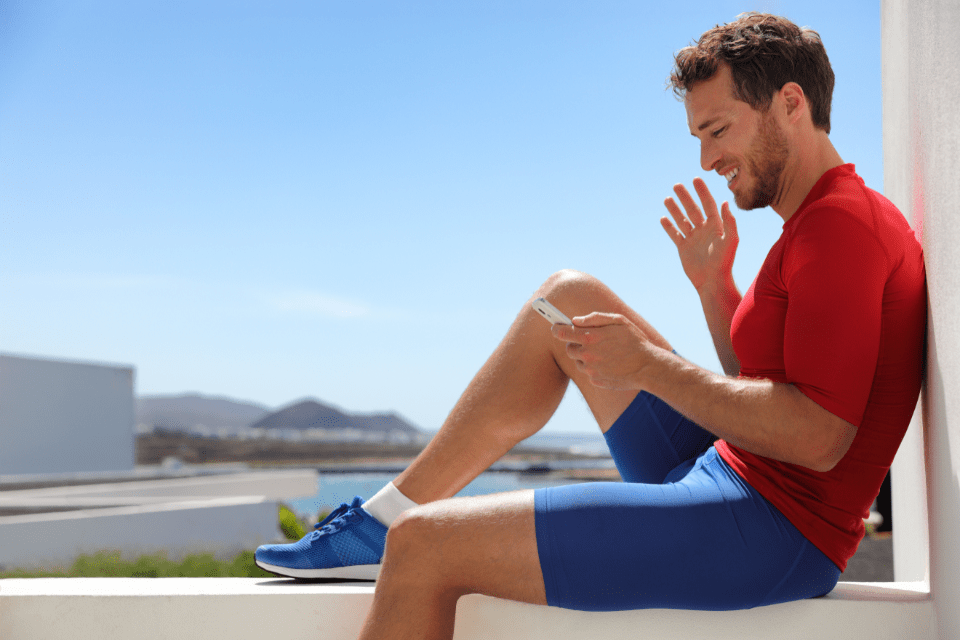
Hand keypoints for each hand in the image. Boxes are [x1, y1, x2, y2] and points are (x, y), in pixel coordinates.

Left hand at [551, 312, 654, 389]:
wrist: (648, 367)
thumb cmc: (634, 341)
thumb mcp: (619, 321)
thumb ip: (595, 318)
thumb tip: (575, 320)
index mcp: (590, 337)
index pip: (562, 332)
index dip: (556, 328)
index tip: (555, 327)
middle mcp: (587, 355)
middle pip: (569, 348)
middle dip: (576, 343)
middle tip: (590, 341)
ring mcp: (590, 370)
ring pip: (579, 361)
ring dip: (586, 356)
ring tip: (606, 353)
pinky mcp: (595, 381)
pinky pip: (588, 372)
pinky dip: (595, 368)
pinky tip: (610, 364)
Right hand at [661, 177, 738, 291]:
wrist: (712, 281)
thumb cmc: (724, 261)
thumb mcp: (731, 240)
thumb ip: (729, 221)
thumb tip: (725, 202)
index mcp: (716, 226)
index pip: (708, 204)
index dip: (702, 192)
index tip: (696, 179)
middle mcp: (704, 230)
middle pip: (693, 209)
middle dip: (685, 197)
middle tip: (677, 185)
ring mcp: (693, 238)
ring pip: (682, 220)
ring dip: (675, 209)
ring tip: (667, 198)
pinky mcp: (683, 248)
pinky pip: (675, 234)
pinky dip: (668, 227)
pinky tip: (663, 218)